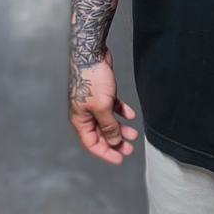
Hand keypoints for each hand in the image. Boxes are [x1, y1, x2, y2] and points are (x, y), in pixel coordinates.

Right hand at [68, 48, 138, 164]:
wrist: (92, 55)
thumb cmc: (92, 80)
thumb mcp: (102, 108)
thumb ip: (108, 127)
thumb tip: (113, 142)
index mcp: (80, 120)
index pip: (91, 143)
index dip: (106, 153)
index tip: (120, 159)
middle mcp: (85, 113)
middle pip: (101, 134)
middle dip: (115, 143)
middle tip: (129, 149)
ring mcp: (93, 103)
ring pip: (108, 122)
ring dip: (120, 129)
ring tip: (133, 135)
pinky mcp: (102, 93)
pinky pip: (112, 108)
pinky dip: (121, 112)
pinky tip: (130, 115)